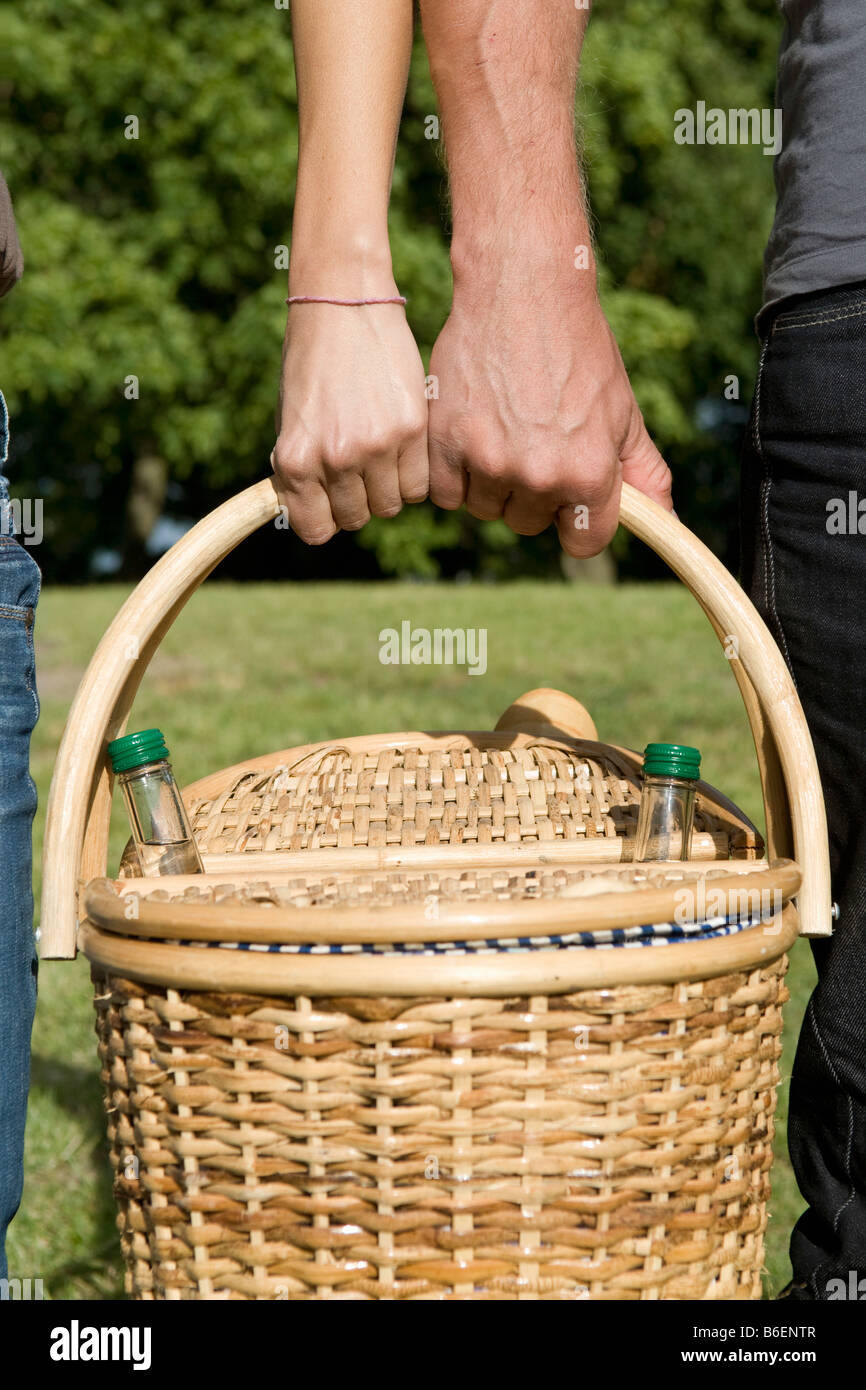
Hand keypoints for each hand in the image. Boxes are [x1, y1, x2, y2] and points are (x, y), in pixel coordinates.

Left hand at [271, 303, 428, 544]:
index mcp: (296, 459)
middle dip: (357, 501)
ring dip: (387, 488)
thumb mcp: (291, 419)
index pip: (316, 530)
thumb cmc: (310, 361)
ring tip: (381, 454)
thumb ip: (304, 469)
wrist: (343, 303)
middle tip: (358, 470)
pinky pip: (419, 483)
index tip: (331, 504)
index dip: (325, 519)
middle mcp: (335, 458)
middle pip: (356, 518)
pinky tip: (403, 447)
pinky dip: (412, 475)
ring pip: (390, 505)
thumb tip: (319, 510)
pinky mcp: (412, 428)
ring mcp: (376, 445)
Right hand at [427, 245, 672, 556]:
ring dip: (491, 482)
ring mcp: (489, 462)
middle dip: (531, 494)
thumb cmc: (580, 348)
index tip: (568, 496)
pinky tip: (470, 433)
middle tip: (532, 440)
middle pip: (529, 525)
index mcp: (590, 473)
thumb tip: (670, 522)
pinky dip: (454, 472)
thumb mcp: (624, 411)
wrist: (524, 289)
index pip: (584, 542)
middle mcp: (541, 475)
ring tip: (501, 429)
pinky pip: (446, 494)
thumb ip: (645, 472)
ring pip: (486, 509)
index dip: (577, 520)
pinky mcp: (445, 445)